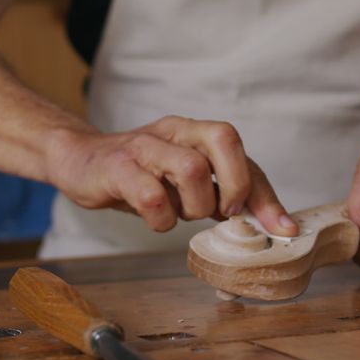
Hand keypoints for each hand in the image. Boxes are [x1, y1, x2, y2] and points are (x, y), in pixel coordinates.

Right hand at [46, 116, 298, 235]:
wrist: (78, 160)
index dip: (266, 194)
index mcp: (194, 133)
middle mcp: (173, 131)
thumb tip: (265, 224)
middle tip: (222, 214)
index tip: (281, 228)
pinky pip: (151, 195)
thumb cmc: (137, 175)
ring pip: (191, 168)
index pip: (242, 155)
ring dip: (194, 206)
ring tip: (179, 215)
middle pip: (224, 138)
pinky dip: (161, 219)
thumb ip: (219, 194)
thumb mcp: (183, 182)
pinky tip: (155, 219)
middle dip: (235, 185)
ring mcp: (144, 146)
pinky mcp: (117, 167)